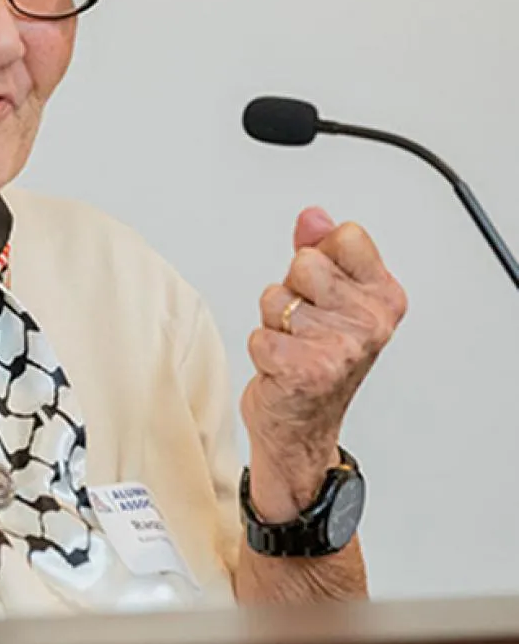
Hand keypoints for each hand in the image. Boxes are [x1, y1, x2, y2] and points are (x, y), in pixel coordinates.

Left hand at [242, 207, 406, 519]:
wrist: (301, 428)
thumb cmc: (316, 358)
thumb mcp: (328, 298)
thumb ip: (320, 249)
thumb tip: (313, 215)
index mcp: (384, 298)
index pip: (345, 236)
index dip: (319, 257)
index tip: (325, 290)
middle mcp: (371, 323)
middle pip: (304, 263)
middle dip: (291, 290)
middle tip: (302, 324)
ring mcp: (342, 349)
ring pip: (276, 298)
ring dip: (273, 322)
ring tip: (292, 346)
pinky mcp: (306, 371)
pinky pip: (259, 333)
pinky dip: (261, 349)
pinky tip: (280, 368)